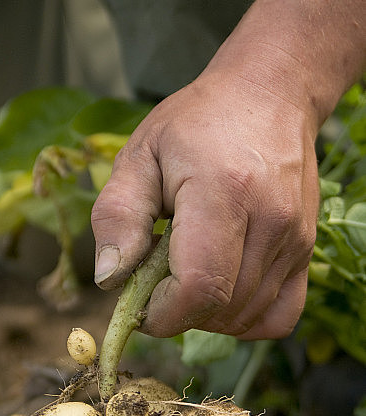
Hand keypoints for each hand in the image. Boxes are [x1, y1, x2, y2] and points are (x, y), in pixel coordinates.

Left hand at [91, 61, 320, 339]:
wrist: (269, 94)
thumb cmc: (195, 125)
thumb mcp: (139, 155)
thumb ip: (117, 216)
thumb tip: (108, 279)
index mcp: (222, 192)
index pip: (198, 287)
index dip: (161, 313)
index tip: (139, 301)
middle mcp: (270, 220)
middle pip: (220, 308)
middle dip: (176, 314)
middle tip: (156, 280)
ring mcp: (296, 239)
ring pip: (246, 318)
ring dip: (205, 316)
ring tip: (186, 274)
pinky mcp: (307, 251)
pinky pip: (278, 317)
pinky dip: (243, 320)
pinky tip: (220, 293)